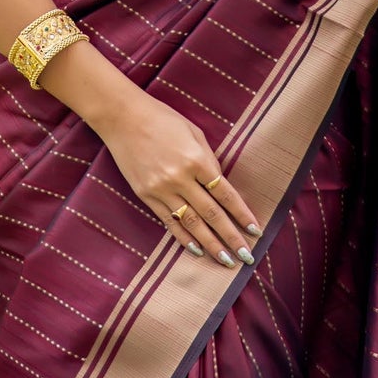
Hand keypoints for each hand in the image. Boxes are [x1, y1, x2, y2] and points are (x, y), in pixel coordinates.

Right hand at [96, 85, 262, 270]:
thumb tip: (219, 185)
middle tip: (246, 257)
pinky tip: (197, 250)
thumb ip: (208, 160)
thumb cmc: (163, 119)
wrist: (123, 117)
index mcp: (196, 159)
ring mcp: (161, 189)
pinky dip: (183, 238)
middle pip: (211, 214)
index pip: (225, 194)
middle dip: (231, 237)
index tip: (255, 231)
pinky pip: (169, 222)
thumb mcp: (194, 133)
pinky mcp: (146, 195)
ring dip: (210, 245)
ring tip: (225, 261)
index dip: (242, 214)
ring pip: (191, 224)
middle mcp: (180, 178)